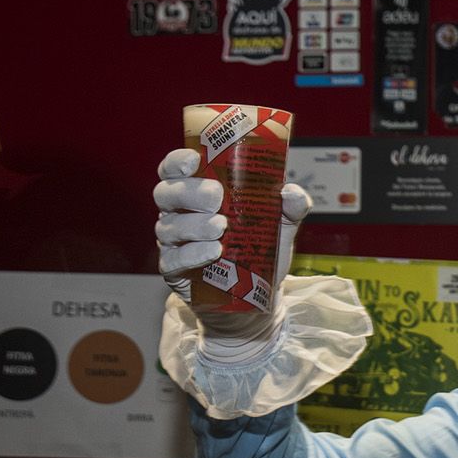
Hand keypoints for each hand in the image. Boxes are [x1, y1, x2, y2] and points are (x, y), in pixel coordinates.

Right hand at [153, 148, 311, 362]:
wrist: (256, 298)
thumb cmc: (259, 250)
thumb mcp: (280, 226)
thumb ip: (290, 207)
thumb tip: (291, 192)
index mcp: (197, 194)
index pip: (174, 170)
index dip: (177, 161)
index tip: (193, 160)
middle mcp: (178, 214)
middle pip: (166, 193)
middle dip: (190, 192)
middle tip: (217, 197)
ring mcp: (173, 243)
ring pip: (168, 227)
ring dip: (194, 225)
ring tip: (221, 228)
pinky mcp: (174, 271)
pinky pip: (174, 260)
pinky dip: (192, 254)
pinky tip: (213, 252)